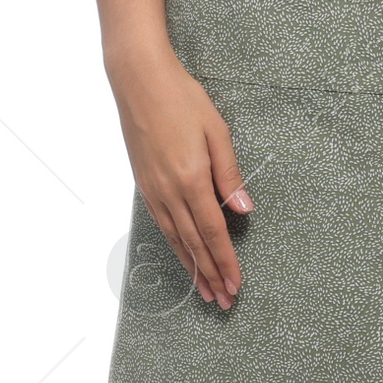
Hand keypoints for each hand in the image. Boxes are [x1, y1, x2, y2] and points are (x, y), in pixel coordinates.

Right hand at [109, 45, 251, 308]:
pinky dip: (175, 246)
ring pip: (175, 239)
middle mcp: (168, 191)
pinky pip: (162, 224)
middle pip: (193, 244)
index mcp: (191, 178)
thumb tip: (243, 209)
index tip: (235, 285)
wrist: (138, 80)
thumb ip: (230, 174)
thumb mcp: (216, 131)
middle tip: (223, 301)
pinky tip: (184, 256)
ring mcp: (153, 189)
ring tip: (204, 291)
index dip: (225, 261)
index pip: (213, 231)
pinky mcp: (144, 184)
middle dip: (210, 275)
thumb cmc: (181, 99)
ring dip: (192, 268)